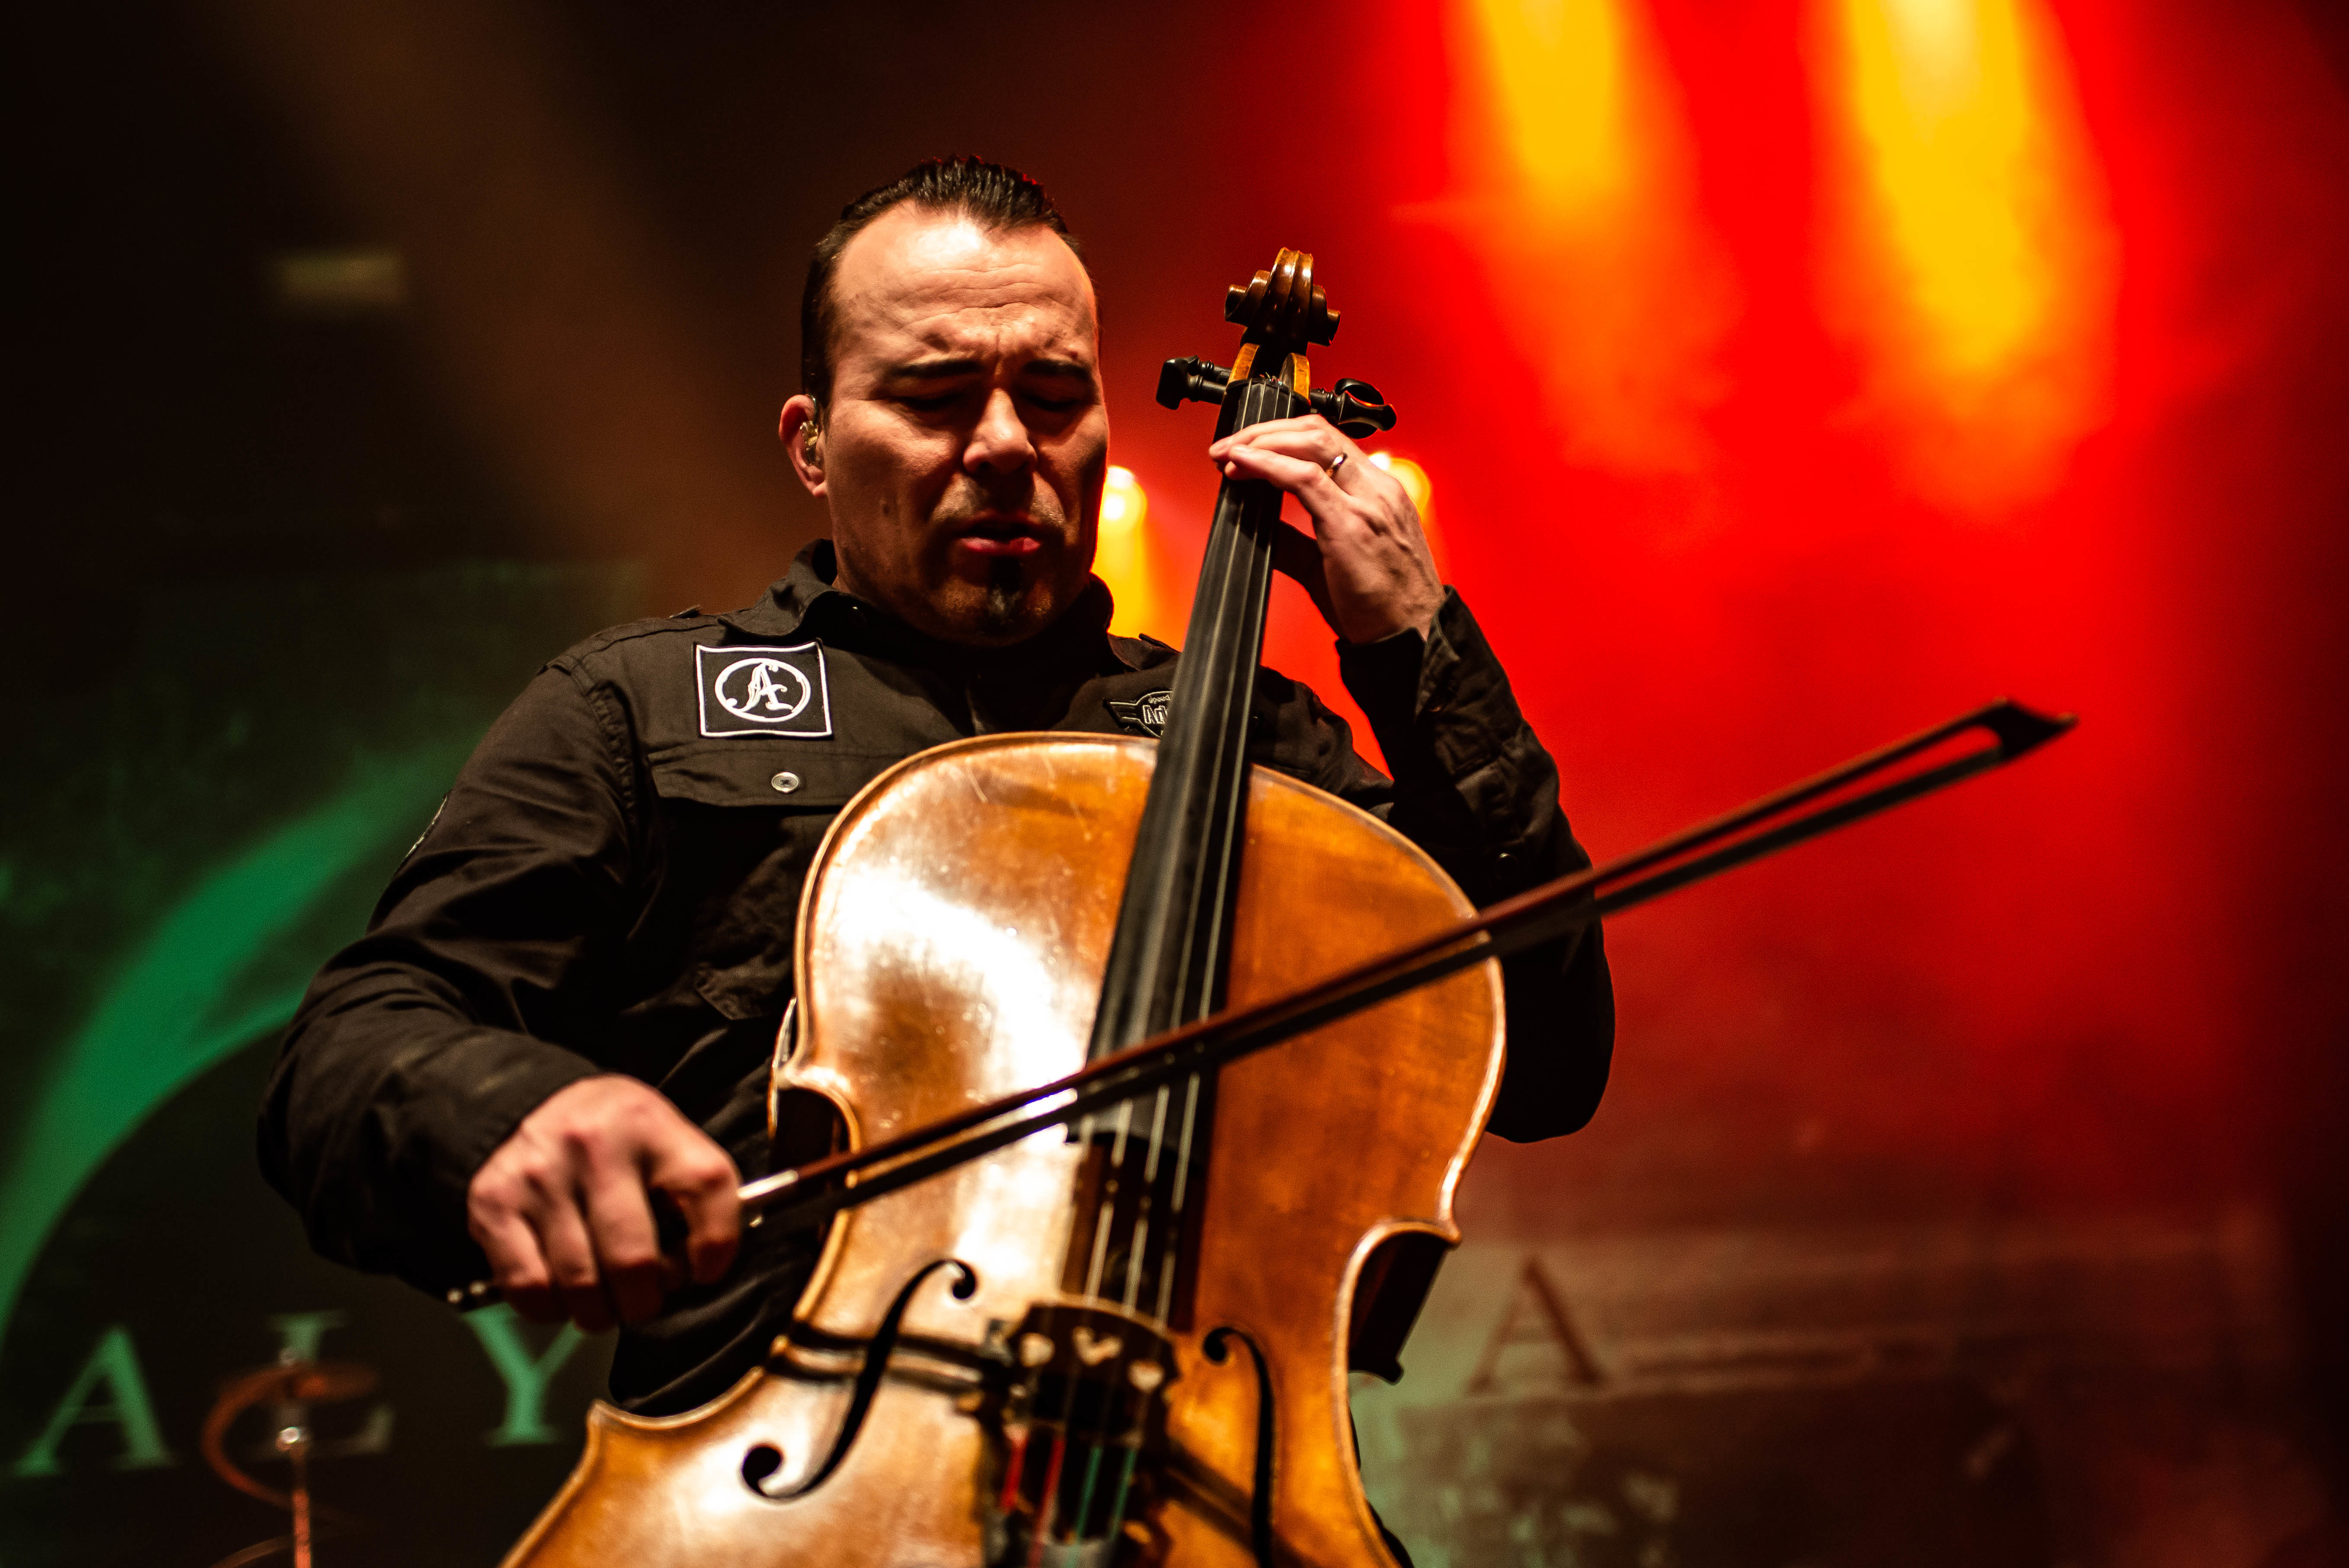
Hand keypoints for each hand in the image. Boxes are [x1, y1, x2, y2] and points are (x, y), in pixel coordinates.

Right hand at [466, 1075, 740, 1330]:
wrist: (535, 1104)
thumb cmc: (616, 1141)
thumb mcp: (665, 1141)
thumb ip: (693, 1195)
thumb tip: (701, 1268)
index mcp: (651, 1124)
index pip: (707, 1186)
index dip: (717, 1245)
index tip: (704, 1271)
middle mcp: (594, 1144)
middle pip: (634, 1259)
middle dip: (645, 1302)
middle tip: (642, 1300)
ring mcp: (539, 1174)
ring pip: (581, 1284)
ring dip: (599, 1312)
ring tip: (604, 1301)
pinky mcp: (494, 1202)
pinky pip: (530, 1288)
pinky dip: (551, 1308)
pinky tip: (561, 1292)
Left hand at [1208, 414, 1442, 644]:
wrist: (1414, 638)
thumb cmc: (1384, 607)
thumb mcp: (1335, 562)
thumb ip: (1297, 541)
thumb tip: (1258, 527)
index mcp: (1378, 492)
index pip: (1327, 441)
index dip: (1281, 437)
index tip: (1246, 449)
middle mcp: (1377, 488)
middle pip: (1316, 431)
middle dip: (1265, 432)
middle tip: (1227, 447)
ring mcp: (1367, 503)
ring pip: (1311, 443)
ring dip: (1262, 443)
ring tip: (1229, 455)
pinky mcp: (1351, 525)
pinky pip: (1304, 479)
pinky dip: (1268, 465)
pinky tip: (1243, 465)